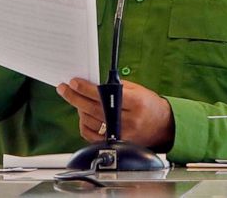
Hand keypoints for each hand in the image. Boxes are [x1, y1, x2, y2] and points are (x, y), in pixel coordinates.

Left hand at [57, 78, 174, 150]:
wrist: (162, 126)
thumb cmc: (148, 105)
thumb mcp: (136, 90)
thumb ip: (114, 86)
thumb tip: (90, 83)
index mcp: (135, 103)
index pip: (105, 95)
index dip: (87, 89)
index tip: (74, 82)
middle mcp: (129, 121)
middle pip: (94, 109)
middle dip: (75, 97)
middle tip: (64, 89)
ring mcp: (122, 135)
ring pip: (91, 122)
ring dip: (79, 109)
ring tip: (75, 99)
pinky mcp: (116, 144)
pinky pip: (92, 136)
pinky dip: (84, 124)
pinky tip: (83, 115)